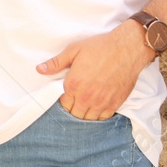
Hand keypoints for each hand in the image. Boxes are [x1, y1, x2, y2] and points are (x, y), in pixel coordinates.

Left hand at [36, 21, 154, 120]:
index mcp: (74, 84)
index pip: (63, 104)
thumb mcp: (74, 50)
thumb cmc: (101, 48)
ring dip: (85, 114)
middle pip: (75, 114)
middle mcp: (87, 97)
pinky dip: (99, 115)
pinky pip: (104, 118)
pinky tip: (97, 107)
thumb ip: (56, 63)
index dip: (64, 100)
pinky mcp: (115, 104)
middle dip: (73, 109)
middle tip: (76, 100)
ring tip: (85, 104)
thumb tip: (40, 69)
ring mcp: (102, 102)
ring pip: (88, 119)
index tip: (67, 95)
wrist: (127, 49)